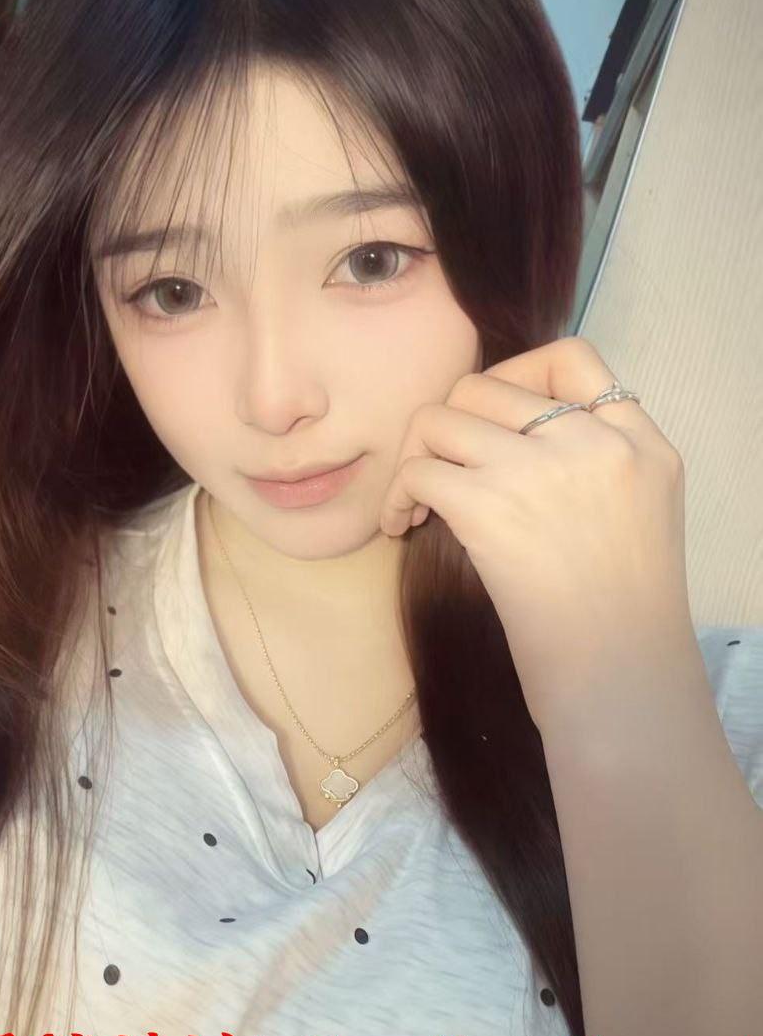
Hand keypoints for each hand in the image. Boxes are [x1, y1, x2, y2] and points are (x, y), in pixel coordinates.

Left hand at [380, 336, 694, 730]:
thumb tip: (507, 431)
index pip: (573, 358)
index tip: (490, 422)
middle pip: (487, 383)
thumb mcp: (640, 514)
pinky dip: (394, 496)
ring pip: (441, 416)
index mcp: (641, 442)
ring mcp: (542, 468)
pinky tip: (400, 526)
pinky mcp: (490, 505)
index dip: (516, 375)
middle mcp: (595, 441)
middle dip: (450, 423)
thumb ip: (596, 461)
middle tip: (440, 468)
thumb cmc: (621, 616)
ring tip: (415, 500)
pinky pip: (416, 469)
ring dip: (414, 455)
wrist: (618, 677)